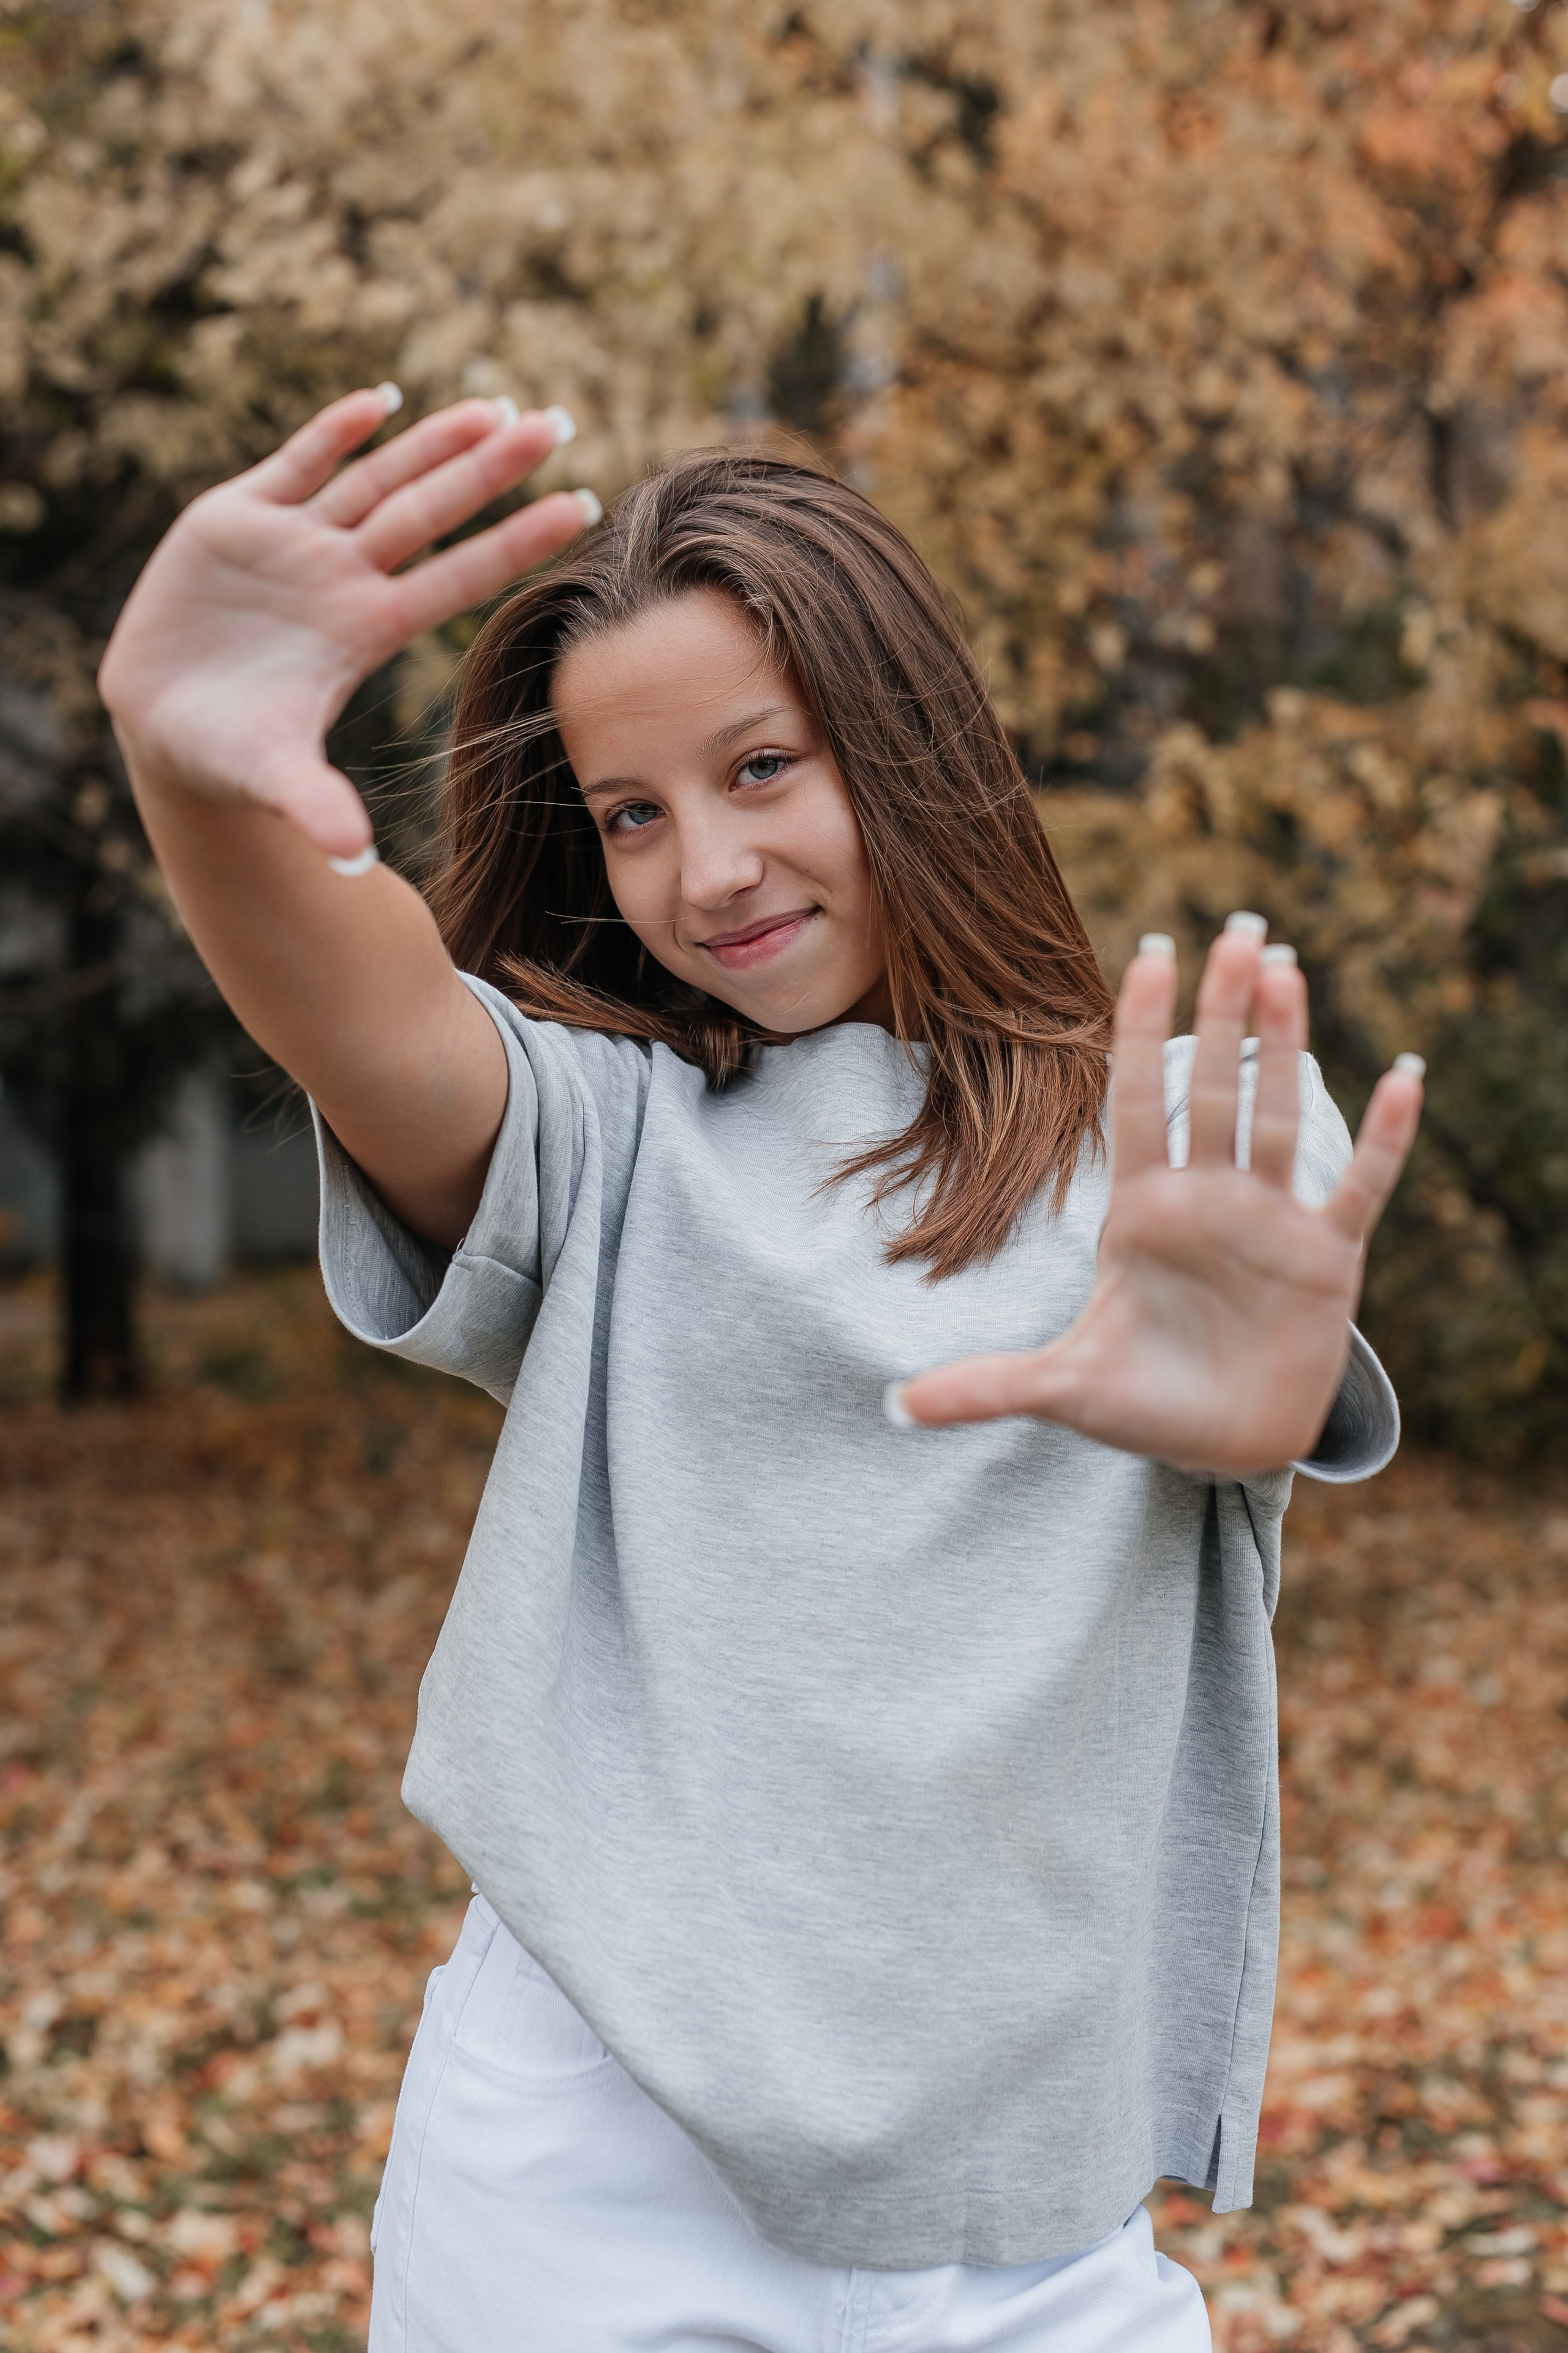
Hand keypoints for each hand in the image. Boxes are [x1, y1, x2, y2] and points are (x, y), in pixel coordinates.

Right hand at [99, 387, 594, 858]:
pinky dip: (334, 430)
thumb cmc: (229, 754)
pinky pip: (296, 463)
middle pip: (432, 512)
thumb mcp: (272, 778)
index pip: (459, 577)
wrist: (163, 723)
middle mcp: (343, 577)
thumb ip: (316, 808)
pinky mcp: (238, 516)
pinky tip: (382, 400)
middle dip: (491, 468)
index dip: (517, 542)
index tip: (582, 506)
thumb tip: (353, 861)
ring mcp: (295, 542)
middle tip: (559, 422)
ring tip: (493, 405)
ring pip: (378, 477)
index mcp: (366, 629)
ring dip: (431, 441)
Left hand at [892, 920, 1423, 1477]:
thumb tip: (893, 1408)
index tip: (1150, 951)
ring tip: (1288, 969)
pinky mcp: (1326, 1260)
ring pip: (1277, 1117)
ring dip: (1286, 1047)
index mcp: (1142, 1212)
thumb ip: (987, 1387)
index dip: (1140, 1030)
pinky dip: (1383, 1137)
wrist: (1220, 1447)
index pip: (1135, 1100)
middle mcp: (1208, 1199)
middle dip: (1225, 1011)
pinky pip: (1359, 1186)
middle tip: (1242, 926)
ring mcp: (1270, 1222)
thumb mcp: (1063, 1391)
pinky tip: (1405, 1076)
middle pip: (1214, 1088)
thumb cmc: (1142, 1404)